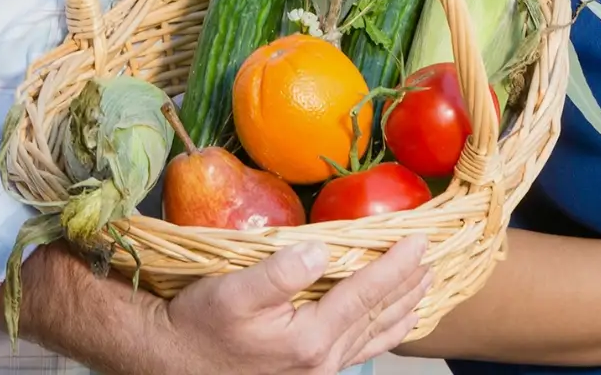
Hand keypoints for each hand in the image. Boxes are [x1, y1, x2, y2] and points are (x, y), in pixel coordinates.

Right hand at [159, 236, 429, 374]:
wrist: (166, 364)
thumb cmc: (197, 325)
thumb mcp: (234, 291)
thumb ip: (282, 270)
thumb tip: (324, 250)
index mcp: (309, 340)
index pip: (367, 293)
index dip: (397, 264)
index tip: (421, 239)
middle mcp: (319, 363)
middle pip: (377, 317)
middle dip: (408, 286)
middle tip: (434, 257)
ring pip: (371, 338)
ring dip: (400, 310)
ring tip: (424, 287)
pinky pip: (356, 352)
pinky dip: (379, 334)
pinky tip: (388, 326)